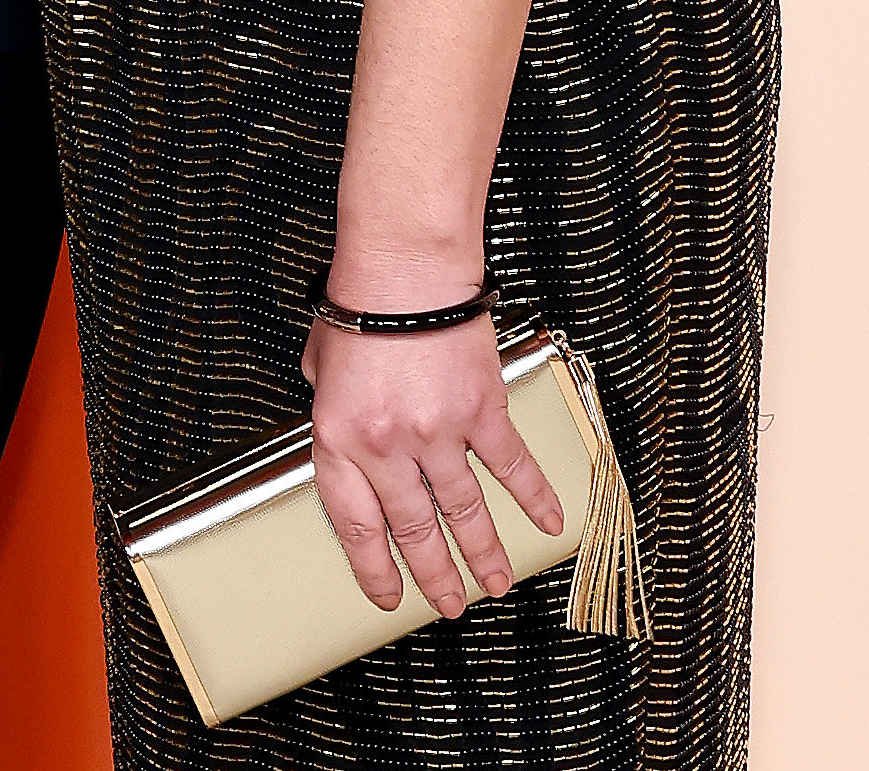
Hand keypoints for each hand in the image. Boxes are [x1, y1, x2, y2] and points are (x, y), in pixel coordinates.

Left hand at [300, 309, 564, 619]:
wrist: (406, 264)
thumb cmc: (362, 304)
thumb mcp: (321, 365)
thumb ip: (332, 408)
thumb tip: (349, 434)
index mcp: (340, 438)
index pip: (356, 524)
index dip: (373, 567)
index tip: (388, 594)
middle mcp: (389, 447)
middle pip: (414, 529)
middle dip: (433, 575)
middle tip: (448, 603)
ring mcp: (438, 433)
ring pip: (464, 511)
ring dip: (482, 554)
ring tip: (493, 584)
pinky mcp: (482, 411)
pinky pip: (512, 466)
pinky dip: (533, 498)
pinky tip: (547, 523)